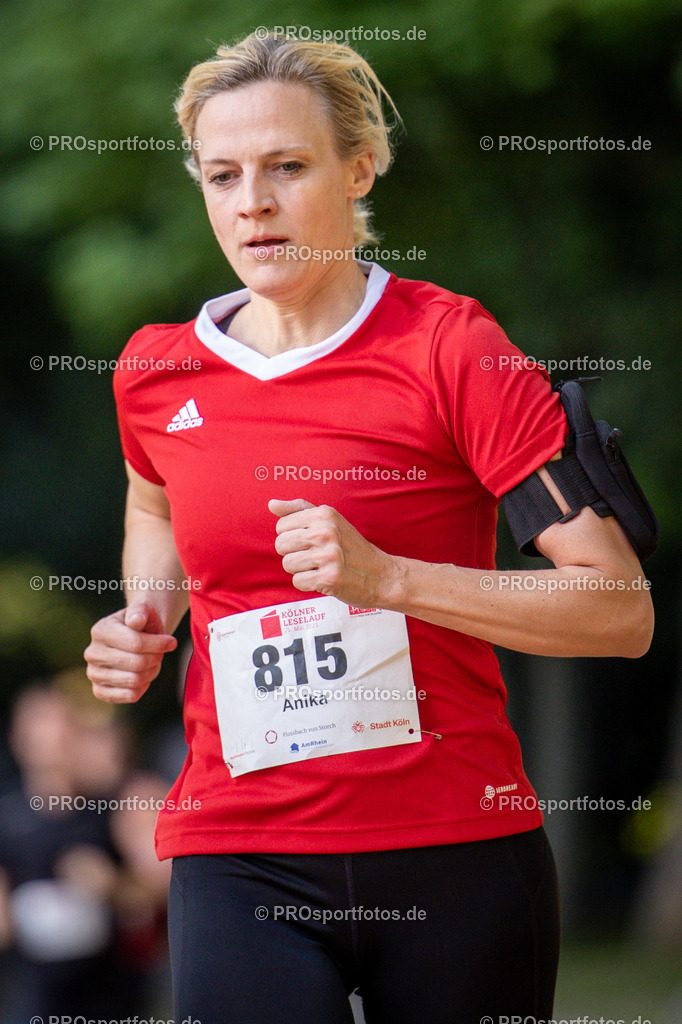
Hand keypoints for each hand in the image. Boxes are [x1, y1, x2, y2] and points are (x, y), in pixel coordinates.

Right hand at [84, 600, 176, 703]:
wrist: (134, 638)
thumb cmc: (141, 624)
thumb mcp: (143, 610)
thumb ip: (141, 611)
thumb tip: (137, 620)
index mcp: (101, 630)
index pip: (136, 643)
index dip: (159, 644)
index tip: (172, 642)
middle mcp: (92, 653)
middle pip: (136, 663)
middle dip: (155, 658)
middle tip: (160, 653)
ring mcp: (93, 674)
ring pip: (134, 680)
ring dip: (151, 672)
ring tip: (152, 662)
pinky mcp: (99, 691)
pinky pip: (130, 696)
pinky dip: (143, 687)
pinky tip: (144, 675)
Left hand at [269, 498, 399, 607]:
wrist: (380, 575)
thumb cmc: (351, 547)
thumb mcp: (330, 521)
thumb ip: (299, 510)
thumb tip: (271, 504)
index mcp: (324, 515)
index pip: (281, 526)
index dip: (291, 537)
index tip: (309, 541)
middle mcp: (326, 532)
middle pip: (281, 545)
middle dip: (293, 554)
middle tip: (313, 556)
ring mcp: (328, 556)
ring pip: (287, 564)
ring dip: (300, 570)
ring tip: (319, 567)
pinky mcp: (329, 578)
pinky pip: (298, 581)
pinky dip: (308, 583)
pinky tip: (323, 578)